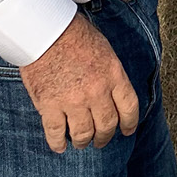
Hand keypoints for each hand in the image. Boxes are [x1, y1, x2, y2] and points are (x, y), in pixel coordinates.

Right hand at [19, 12, 139, 151]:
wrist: (46, 30)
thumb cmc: (75, 34)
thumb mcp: (105, 50)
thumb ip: (110, 74)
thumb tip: (111, 93)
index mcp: (113, 75)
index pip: (129, 107)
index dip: (129, 123)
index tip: (127, 130)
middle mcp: (97, 92)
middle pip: (107, 125)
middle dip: (104, 137)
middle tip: (100, 141)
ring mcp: (73, 101)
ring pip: (83, 134)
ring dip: (82, 142)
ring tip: (80, 143)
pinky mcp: (49, 106)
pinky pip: (56, 133)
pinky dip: (58, 143)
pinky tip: (59, 145)